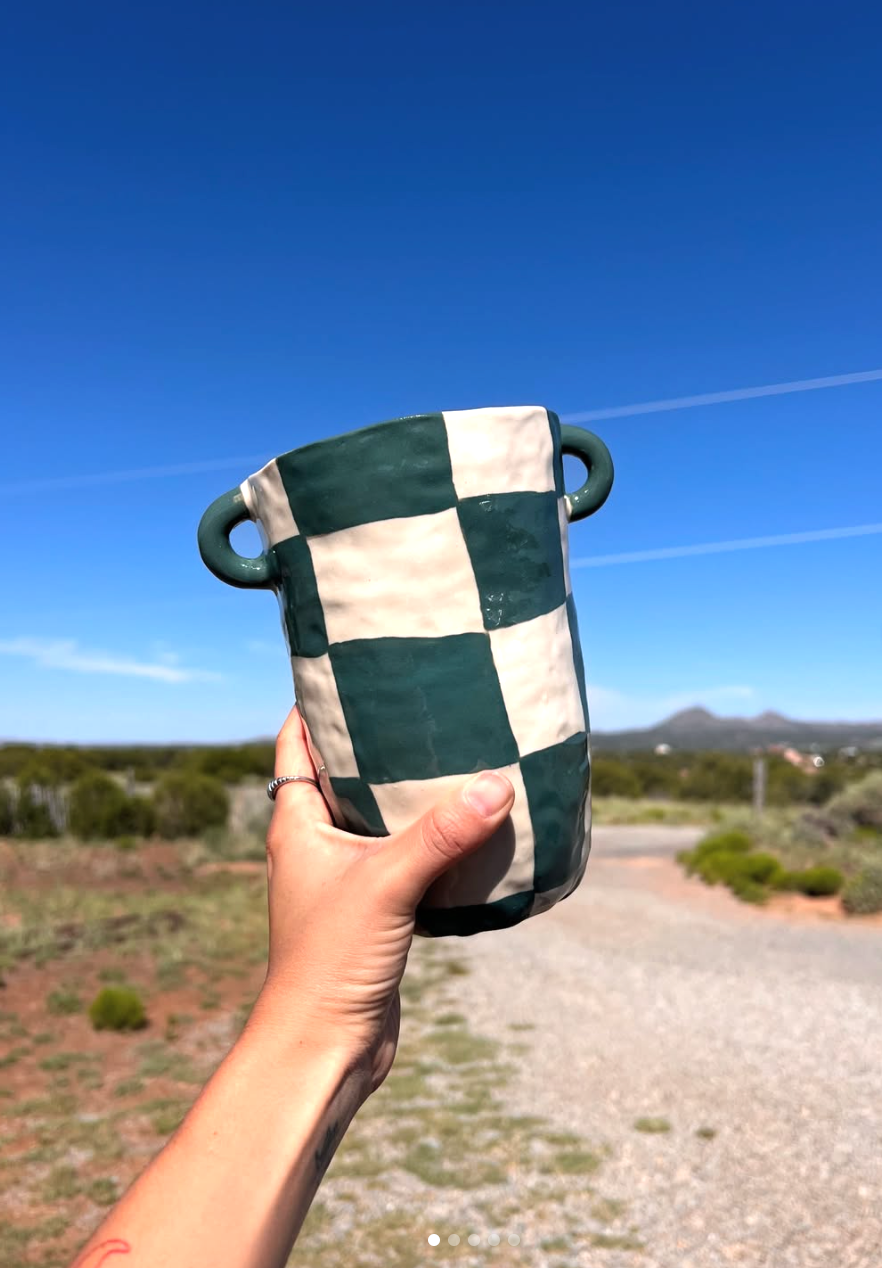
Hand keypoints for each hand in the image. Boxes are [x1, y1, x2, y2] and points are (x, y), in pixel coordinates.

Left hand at [248, 707, 514, 1099]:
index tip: (353, 665)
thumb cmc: (330, 961)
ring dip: (409, 791)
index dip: (315, 702)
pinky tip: (471, 826)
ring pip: (378, 816)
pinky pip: (404, 857)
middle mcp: (315, 844)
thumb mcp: (387, 884)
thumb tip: (496, 784)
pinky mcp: (374, 910)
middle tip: (423, 703)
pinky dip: (431, 838)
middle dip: (376, 740)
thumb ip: (441, 834)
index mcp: (296, 824)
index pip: (295, 743)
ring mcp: (345, 878)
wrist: (326, 1048)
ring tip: (456, 752)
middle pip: (341, 773)